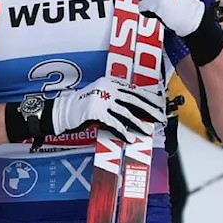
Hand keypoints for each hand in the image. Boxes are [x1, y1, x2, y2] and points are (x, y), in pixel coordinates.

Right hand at [40, 76, 164, 142]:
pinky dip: (123, 132)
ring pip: (125, 113)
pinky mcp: (95, 112)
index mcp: (110, 83)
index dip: (149, 98)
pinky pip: (113, 123)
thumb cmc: (81, 107)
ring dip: (139, 124)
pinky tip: (130, 138)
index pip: (133, 90)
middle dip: (149, 111)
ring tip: (148, 131)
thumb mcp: (100, 98)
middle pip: (133, 100)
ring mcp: (101, 100)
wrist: (61, 112)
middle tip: (161, 119)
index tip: (160, 105)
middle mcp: (107, 89)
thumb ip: (116, 100)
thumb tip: (136, 111)